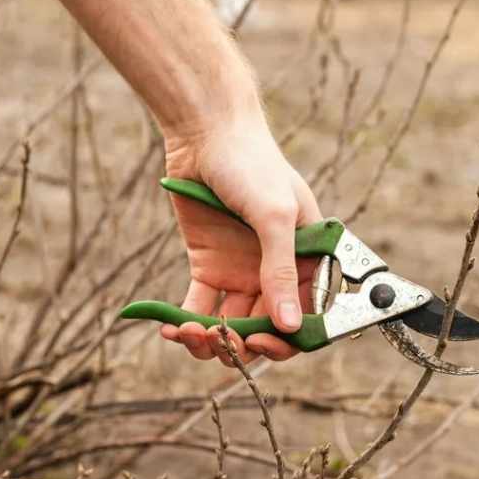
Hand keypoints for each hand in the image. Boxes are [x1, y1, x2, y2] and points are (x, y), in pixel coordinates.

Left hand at [160, 116, 321, 364]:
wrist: (205, 133)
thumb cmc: (251, 164)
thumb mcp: (274, 216)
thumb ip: (281, 270)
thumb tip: (291, 325)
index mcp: (308, 261)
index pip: (306, 316)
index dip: (288, 340)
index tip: (262, 345)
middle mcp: (276, 272)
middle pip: (266, 329)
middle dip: (244, 343)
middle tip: (220, 340)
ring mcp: (241, 272)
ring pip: (231, 326)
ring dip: (212, 339)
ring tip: (189, 333)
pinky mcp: (207, 267)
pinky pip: (199, 308)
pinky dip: (185, 324)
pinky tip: (171, 330)